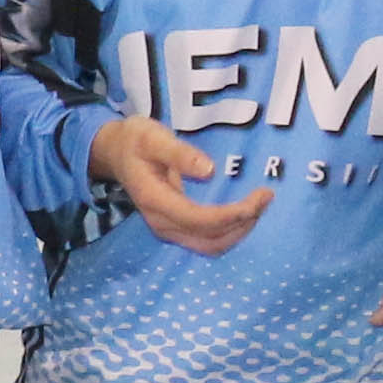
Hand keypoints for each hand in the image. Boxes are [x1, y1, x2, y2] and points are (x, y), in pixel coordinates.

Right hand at [89, 116, 274, 250]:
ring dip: (240, 230)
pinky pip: (209, 241)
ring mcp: (168, 230)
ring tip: (260, 203)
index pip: (199, 219)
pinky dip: (232, 231)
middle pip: (210, 239)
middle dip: (243, 222)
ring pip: (212, 245)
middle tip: (266, 196)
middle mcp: (161, 222)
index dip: (233, 214)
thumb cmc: (136, 141)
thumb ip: (179, 153)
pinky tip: (246, 212)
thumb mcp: (153, 137)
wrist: (117, 153)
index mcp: (154, 200)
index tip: (260, 196)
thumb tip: (209, 170)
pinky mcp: (177, 230)